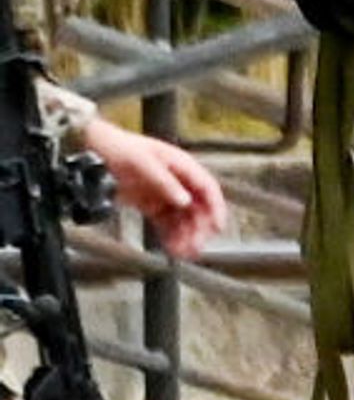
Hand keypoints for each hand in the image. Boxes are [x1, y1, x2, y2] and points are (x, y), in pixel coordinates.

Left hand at [86, 118, 228, 258]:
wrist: (91, 150)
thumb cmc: (118, 148)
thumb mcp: (143, 163)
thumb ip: (165, 182)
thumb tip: (185, 201)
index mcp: (181, 165)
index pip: (207, 188)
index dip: (216, 207)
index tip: (217, 226)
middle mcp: (177, 181)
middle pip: (198, 207)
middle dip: (199, 228)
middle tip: (195, 246)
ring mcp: (164, 193)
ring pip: (184, 219)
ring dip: (186, 236)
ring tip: (181, 252)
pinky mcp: (150, 204)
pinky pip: (166, 223)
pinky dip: (170, 236)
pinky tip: (171, 247)